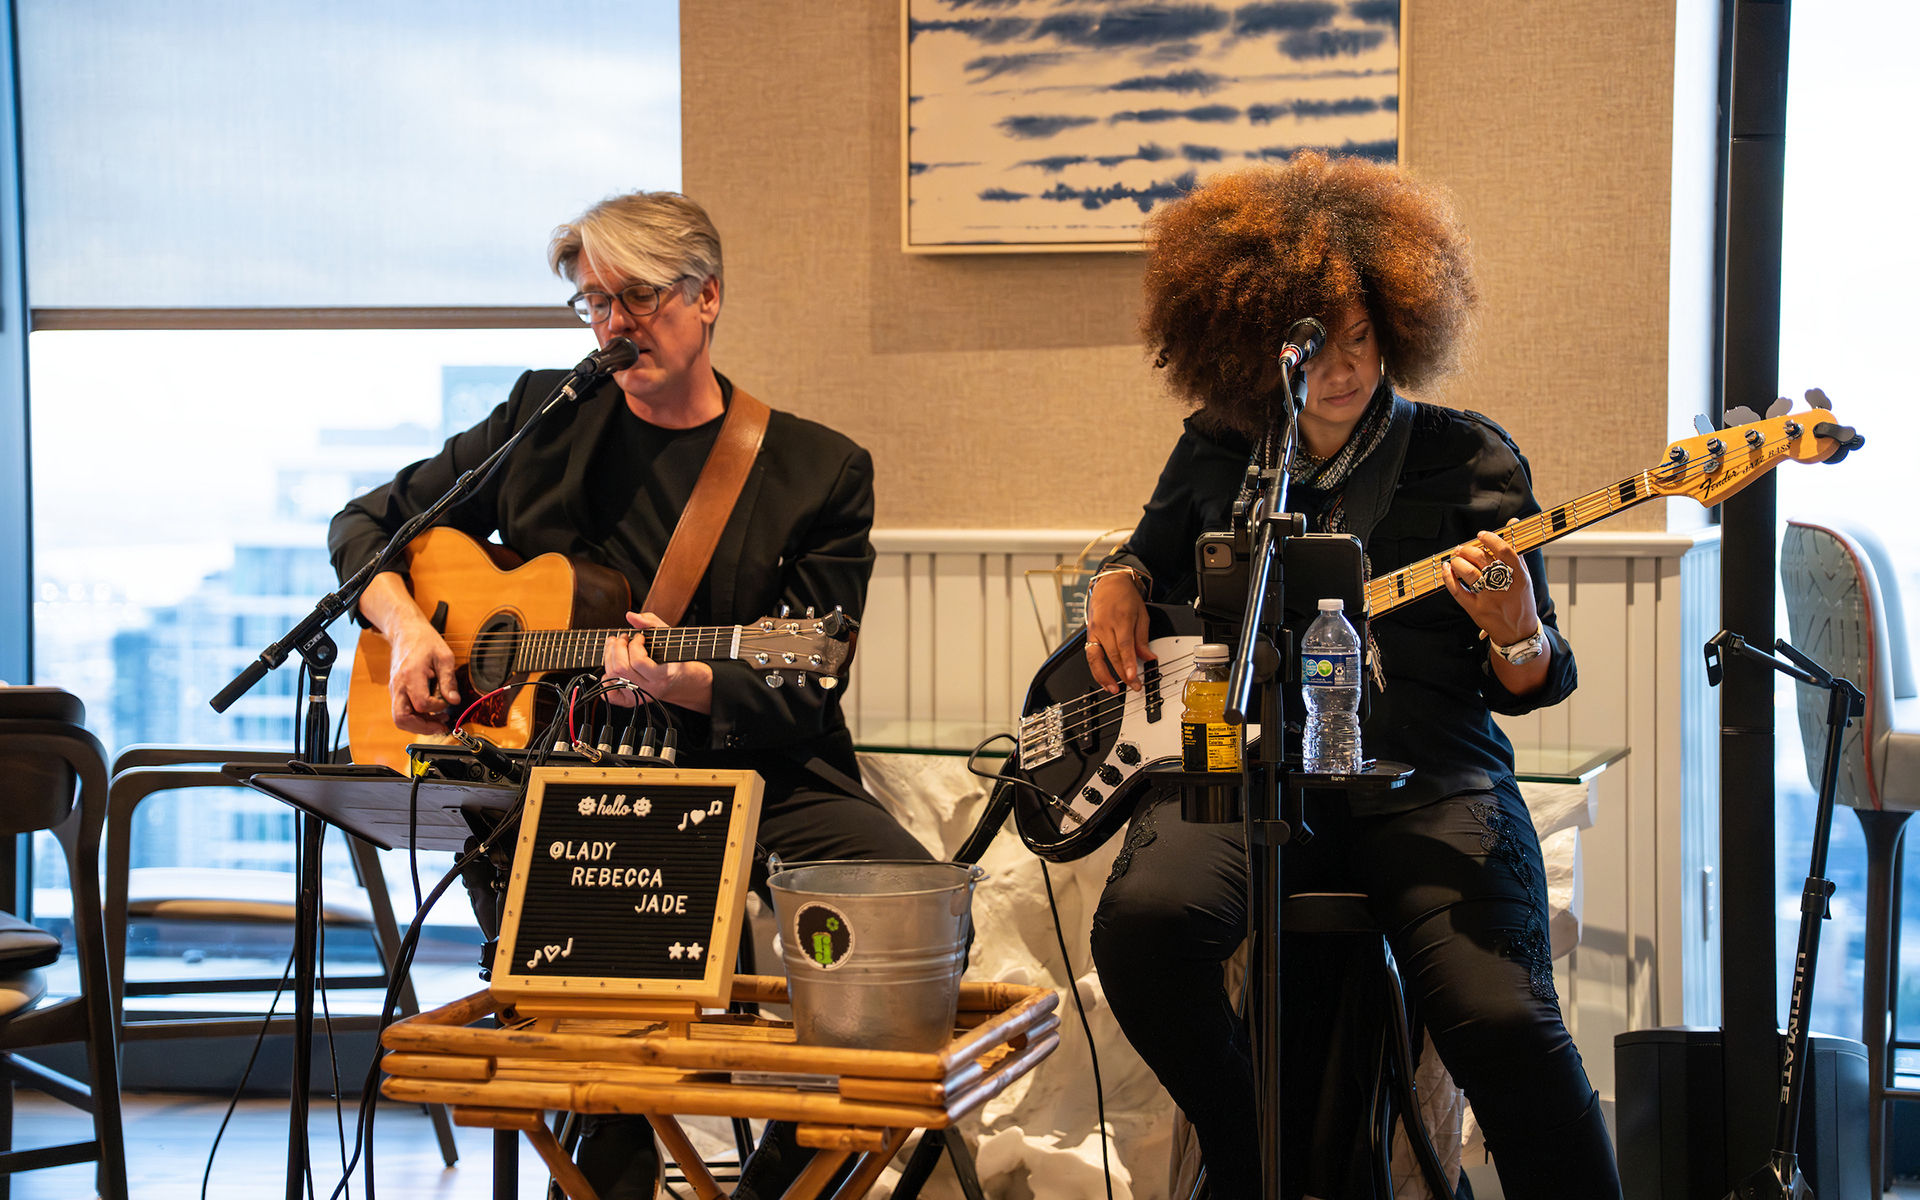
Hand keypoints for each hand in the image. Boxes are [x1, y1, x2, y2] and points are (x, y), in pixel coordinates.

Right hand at [385, 615, 460, 734]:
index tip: (447, 702)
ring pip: (400, 718)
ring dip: (418, 725)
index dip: (437, 707)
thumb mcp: (444, 657)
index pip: (421, 704)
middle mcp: (399, 685)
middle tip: (441, 727)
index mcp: (411, 675)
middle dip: (422, 728)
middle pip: (402, 718)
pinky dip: (415, 717)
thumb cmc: (424, 641)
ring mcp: (395, 689)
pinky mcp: (396, 691)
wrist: (406, 631)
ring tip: (438, 722)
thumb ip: (449, 680)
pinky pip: (402, 710)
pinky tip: (430, 713)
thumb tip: (454, 700)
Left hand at [603, 612, 713, 713]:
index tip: (639, 636)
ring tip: (615, 646)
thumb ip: (650, 622)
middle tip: (623, 638)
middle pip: (621, 669)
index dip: (634, 644)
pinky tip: (613, 667)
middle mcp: (650, 689)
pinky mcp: (630, 701)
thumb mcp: (666, 635)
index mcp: (663, 675)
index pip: (639, 661)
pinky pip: (609, 694)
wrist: (678, 678)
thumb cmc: (671, 654)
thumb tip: (630, 616)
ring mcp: (639, 697)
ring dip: (609, 656)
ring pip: (612, 676)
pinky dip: (606, 678)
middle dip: (617, 648)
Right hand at [1086, 571, 1154, 693]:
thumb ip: (1143, 638)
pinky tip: (1103, 679)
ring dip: (1103, 676)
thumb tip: (1149, 657)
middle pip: (1112, 654)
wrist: (1109, 584)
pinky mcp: (1089, 634)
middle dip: (1121, 674)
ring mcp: (1095, 630)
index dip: (1128, 664)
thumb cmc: (1126, 597)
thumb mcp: (1142, 614)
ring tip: (1113, 688)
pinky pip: (1090, 654)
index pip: (1124, 646)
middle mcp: (1105, 625)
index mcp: (1121, 619)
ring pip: (1095, 657)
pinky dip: (1096, 669)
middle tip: (1132, 686)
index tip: (1132, 677)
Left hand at [1441, 521, 1540, 644]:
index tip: (1481, 535)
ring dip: (1458, 561)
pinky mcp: (1476, 609)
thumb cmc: (1520, 601)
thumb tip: (1512, 523)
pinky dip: (1449, 578)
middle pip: (1482, 559)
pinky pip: (1458, 591)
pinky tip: (1447, 569)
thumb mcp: (1525, 576)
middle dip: (1468, 549)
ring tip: (1456, 557)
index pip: (1504, 551)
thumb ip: (1516, 550)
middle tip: (1462, 548)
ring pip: (1468, 573)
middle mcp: (1504, 586)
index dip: (1490, 539)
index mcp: (1518, 576)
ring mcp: (1489, 599)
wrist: (1518, 632)